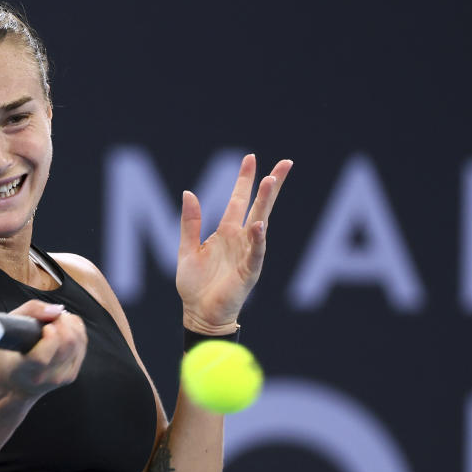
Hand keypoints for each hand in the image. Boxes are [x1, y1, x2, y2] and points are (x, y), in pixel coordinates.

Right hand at [0, 300, 87, 399]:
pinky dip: (77, 331)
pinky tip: (64, 329)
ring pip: (79, 341)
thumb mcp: (10, 325)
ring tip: (57, 321)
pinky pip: (82, 345)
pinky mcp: (71, 375)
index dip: (50, 336)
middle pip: (68, 342)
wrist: (16, 384)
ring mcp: (61, 378)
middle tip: (52, 318)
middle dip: (63, 322)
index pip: (42, 357)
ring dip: (71, 324)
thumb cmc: (11, 352)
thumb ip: (31, 311)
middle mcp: (45, 377)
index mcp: (25, 368)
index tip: (46, 326)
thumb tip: (57, 310)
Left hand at [176, 154, 291, 331]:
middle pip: (259, 206)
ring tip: (271, 181)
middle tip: (285, 163)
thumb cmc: (195, 285)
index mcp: (226, 232)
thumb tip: (188, 192)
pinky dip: (258, 240)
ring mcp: (248, 254)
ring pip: (261, 223)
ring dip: (266, 203)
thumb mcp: (187, 249)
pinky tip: (260, 226)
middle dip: (271, 185)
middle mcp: (240, 239)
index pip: (239, 200)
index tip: (251, 158)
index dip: (244, 180)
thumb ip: (190, 222)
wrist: (198, 313)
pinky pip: (255, 253)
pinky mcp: (249, 272)